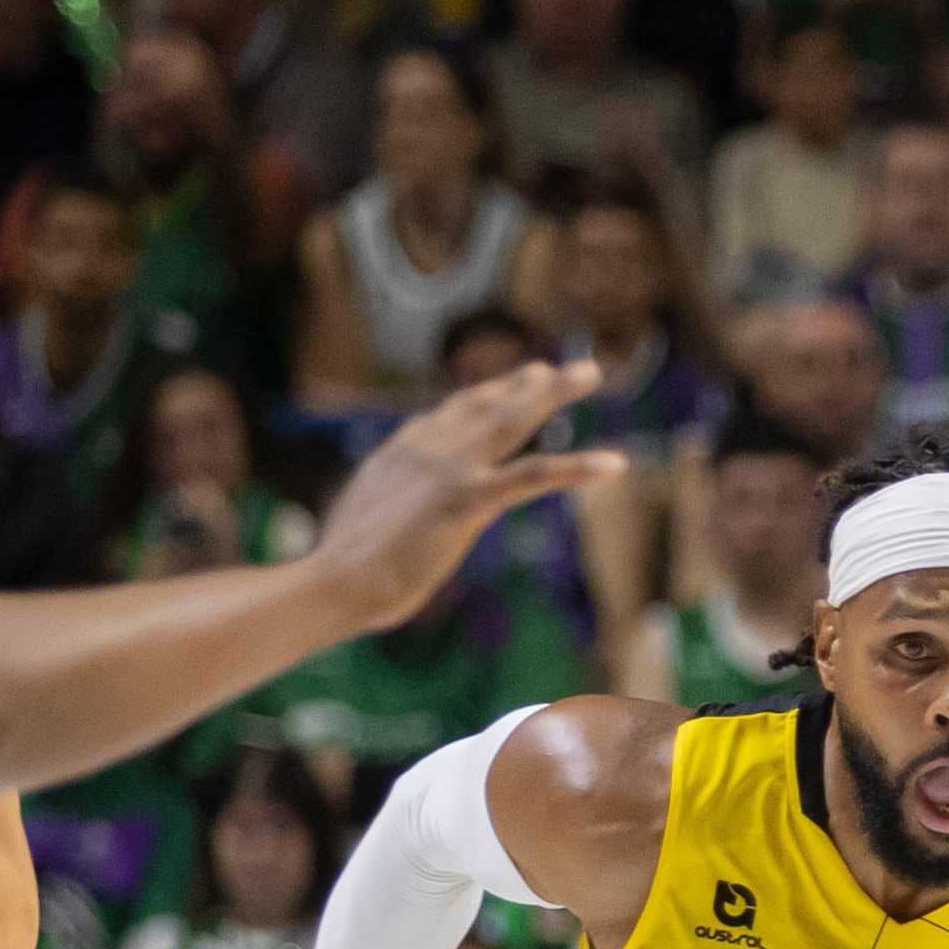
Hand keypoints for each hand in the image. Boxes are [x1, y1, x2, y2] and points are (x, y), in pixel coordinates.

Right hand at [311, 358, 623, 631]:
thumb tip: (420, 513)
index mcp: (403, 451)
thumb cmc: (346, 569)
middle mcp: (429, 447)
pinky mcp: (467, 499)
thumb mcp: (375, 522)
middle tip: (558, 367)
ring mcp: (449, 469)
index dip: (485, 395)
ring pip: (512, 420)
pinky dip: (577, 467)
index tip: (512, 383)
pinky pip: (534, 475)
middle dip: (524, 382)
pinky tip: (614, 464)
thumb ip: (403, 505)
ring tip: (591, 372)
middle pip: (485, 403)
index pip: (451, 413)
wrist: (334, 581)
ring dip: (554, 393)